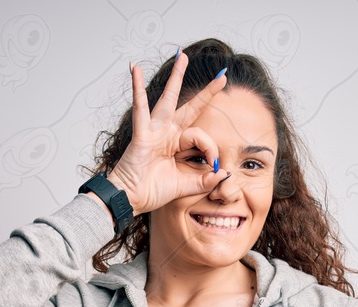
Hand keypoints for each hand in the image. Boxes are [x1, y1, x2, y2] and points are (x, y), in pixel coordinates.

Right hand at [106, 52, 228, 216]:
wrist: (132, 198)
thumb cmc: (154, 191)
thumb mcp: (187, 185)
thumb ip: (206, 180)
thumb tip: (225, 173)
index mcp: (178, 144)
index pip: (202, 136)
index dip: (211, 149)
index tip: (214, 165)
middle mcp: (168, 133)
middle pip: (190, 107)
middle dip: (207, 92)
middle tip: (223, 75)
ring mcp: (155, 130)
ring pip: (168, 98)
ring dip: (176, 77)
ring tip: (182, 56)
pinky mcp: (142, 132)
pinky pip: (140, 106)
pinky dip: (137, 87)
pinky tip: (135, 69)